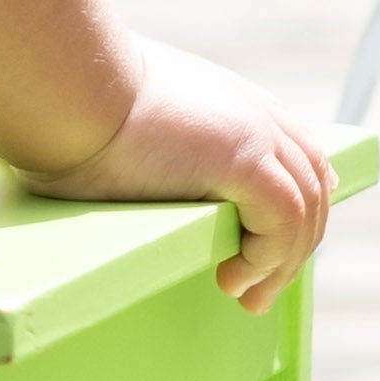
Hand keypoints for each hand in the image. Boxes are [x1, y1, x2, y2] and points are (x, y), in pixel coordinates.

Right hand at [23, 42, 334, 313]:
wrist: (68, 83)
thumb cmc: (74, 104)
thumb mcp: (127, 121)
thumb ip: (150, 143)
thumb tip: (108, 169)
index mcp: (233, 102)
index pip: (297, 154)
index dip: (300, 202)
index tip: (280, 244)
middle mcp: (255, 114)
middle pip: (311, 187)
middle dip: (293, 246)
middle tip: (258, 290)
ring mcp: (255, 133)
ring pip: (304, 212)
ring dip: (280, 265)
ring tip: (247, 297)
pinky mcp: (244, 159)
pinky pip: (283, 222)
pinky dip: (268, 259)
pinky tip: (235, 278)